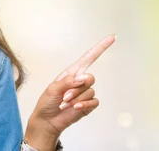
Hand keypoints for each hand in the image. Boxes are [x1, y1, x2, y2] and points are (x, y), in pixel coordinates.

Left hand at [24, 35, 115, 149]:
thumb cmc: (47, 102)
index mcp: (72, 73)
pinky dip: (84, 105)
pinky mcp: (88, 105)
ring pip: (90, 91)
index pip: (89, 57)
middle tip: (64, 96)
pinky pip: (93, 102)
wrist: (47, 121)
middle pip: (90, 78)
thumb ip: (68, 81)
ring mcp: (84, 93)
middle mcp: (80, 81)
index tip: (112, 38)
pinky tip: (74, 108)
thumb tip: (84, 78)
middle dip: (77, 89)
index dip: (100, 47)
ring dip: (77, 99)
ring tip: (65, 103)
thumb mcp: (53, 88)